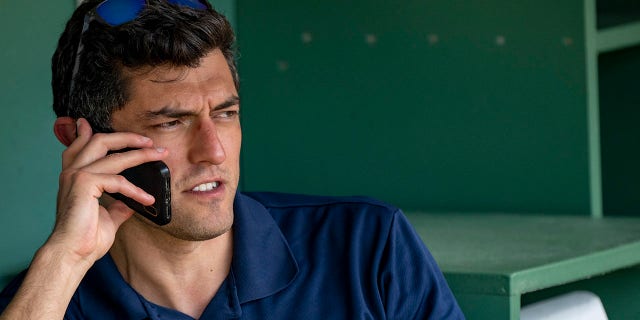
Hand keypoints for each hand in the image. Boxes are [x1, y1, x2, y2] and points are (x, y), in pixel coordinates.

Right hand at [46, 118, 167, 265]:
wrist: (72, 254)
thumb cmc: (86, 238)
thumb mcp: (108, 216)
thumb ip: (118, 204)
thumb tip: (132, 202)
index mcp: (73, 176)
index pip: (78, 147)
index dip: (85, 133)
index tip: (89, 123)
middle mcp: (72, 172)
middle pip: (100, 141)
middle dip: (127, 137)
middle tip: (148, 140)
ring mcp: (77, 175)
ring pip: (115, 155)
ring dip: (141, 154)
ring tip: (160, 155)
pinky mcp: (85, 184)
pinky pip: (119, 181)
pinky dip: (136, 190)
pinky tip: (148, 198)